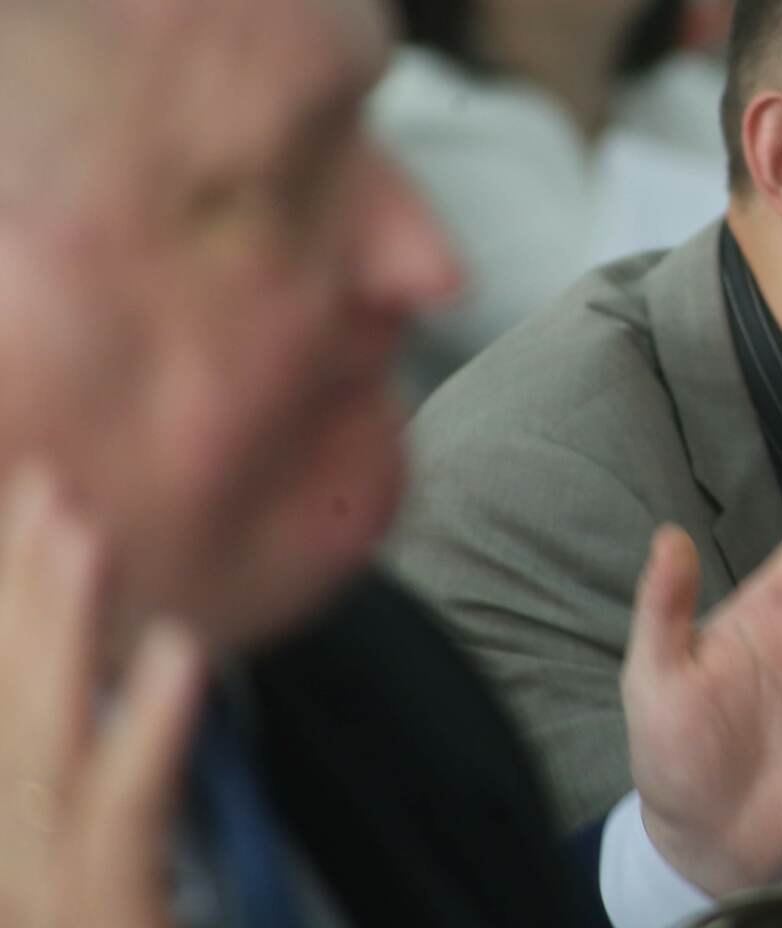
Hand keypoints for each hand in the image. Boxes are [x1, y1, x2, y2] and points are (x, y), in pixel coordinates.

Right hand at [0, 465, 205, 927]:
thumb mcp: (102, 884)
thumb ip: (107, 801)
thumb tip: (146, 686)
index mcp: (17, 842)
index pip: (7, 712)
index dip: (9, 612)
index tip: (24, 504)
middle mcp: (14, 857)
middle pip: (10, 712)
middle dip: (18, 593)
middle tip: (38, 478)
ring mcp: (44, 895)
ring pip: (44, 751)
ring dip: (62, 637)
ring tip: (82, 527)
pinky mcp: (101, 919)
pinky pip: (124, 824)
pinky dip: (149, 740)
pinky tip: (184, 659)